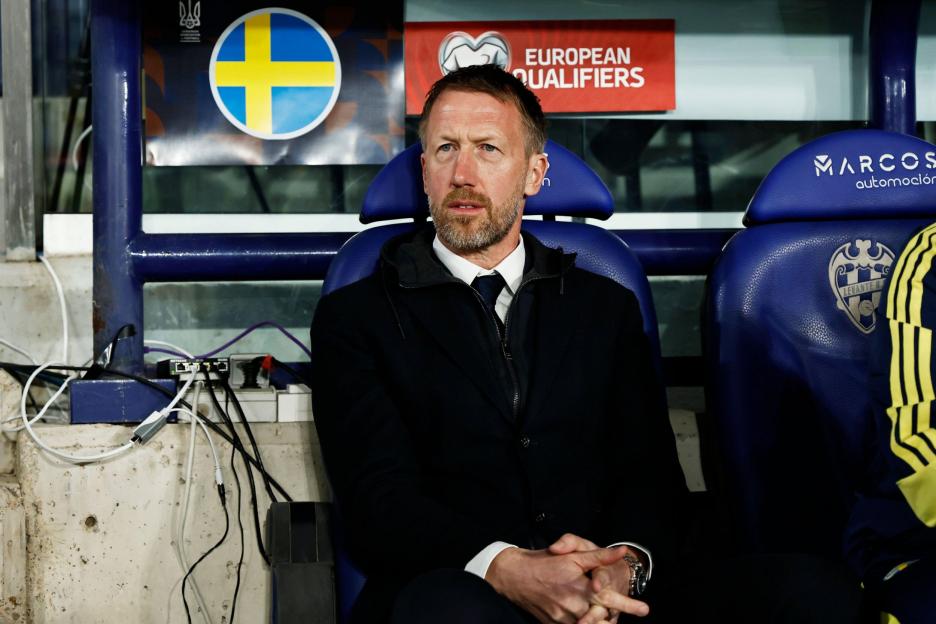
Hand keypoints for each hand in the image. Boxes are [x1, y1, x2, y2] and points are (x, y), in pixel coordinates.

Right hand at [486, 542, 638, 623]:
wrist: (513, 575)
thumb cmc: (545, 562)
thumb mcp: (573, 554)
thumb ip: (599, 556)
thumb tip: (622, 551)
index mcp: (581, 587)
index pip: (610, 599)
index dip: (628, 605)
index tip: (645, 609)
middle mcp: (574, 606)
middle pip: (601, 618)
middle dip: (611, 618)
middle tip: (621, 614)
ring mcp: (562, 619)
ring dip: (598, 622)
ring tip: (605, 618)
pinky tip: (585, 618)